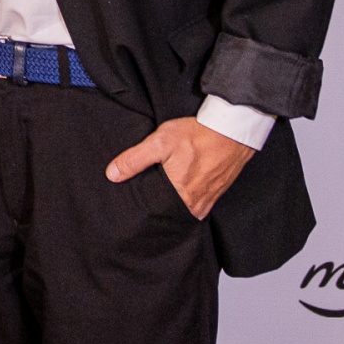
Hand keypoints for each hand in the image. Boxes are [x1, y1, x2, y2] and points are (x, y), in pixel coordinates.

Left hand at [106, 116, 253, 219]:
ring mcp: (207, 201)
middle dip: (156, 208)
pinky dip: (186, 199)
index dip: (143, 208)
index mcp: (179, 197)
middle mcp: (195, 205)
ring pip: (182, 209)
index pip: (154, 213)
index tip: (133, 205)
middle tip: (145, 199)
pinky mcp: (215, 194)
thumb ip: (135, 160)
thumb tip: (112, 174)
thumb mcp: (159, 142)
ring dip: (172, 203)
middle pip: (168, 213)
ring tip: (161, 193)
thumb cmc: (197, 135)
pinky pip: (196, 204)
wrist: (232, 131)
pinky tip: (180, 188)